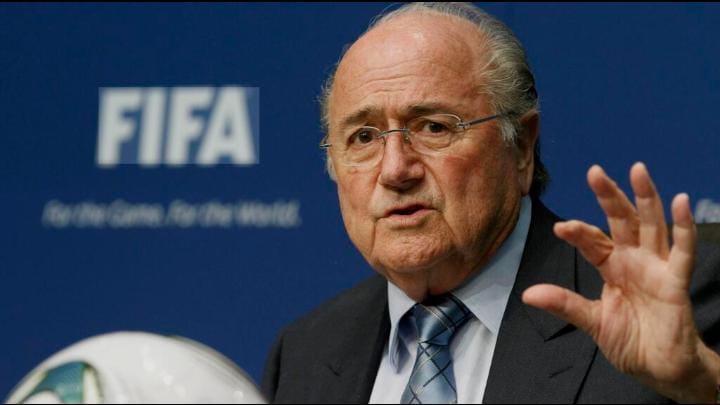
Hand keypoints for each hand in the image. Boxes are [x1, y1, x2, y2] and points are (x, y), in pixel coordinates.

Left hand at [522, 162, 719, 402]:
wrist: (658, 369)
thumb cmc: (629, 342)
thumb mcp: (591, 321)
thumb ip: (565, 304)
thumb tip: (528, 295)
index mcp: (612, 266)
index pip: (592, 241)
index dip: (578, 232)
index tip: (560, 228)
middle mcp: (634, 260)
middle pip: (621, 221)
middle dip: (609, 196)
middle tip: (594, 172)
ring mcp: (656, 267)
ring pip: (651, 225)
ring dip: (645, 197)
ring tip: (637, 170)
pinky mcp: (676, 281)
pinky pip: (682, 251)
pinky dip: (684, 228)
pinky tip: (682, 202)